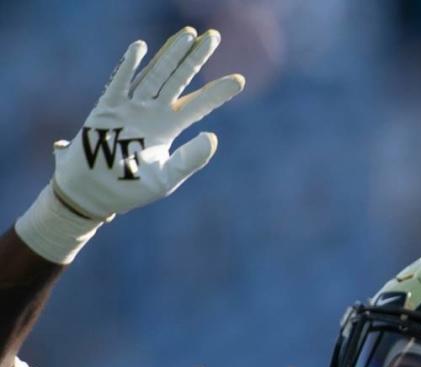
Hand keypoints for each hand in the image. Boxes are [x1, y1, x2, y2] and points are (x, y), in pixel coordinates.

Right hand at [53, 27, 243, 219]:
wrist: (93, 192)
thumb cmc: (132, 187)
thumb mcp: (167, 178)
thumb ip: (190, 160)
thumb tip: (213, 137)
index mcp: (169, 129)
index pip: (199, 106)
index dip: (218, 92)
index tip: (240, 80)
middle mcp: (153, 113)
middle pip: (179, 79)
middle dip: (196, 58)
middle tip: (214, 37)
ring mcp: (130, 107)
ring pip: (155, 75)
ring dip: (171, 54)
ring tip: (189, 34)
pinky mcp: (107, 108)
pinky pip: (119, 82)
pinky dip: (129, 66)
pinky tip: (141, 48)